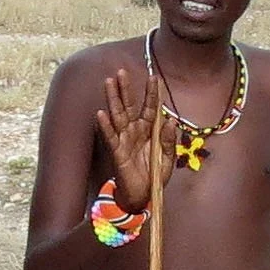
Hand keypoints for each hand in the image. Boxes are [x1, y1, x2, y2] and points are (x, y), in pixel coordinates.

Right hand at [93, 67, 178, 213]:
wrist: (144, 197)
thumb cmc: (155, 176)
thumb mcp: (167, 158)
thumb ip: (168, 140)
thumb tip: (169, 121)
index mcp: (149, 131)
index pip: (150, 107)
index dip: (151, 93)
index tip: (154, 77)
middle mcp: (135, 132)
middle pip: (129, 106)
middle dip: (126, 89)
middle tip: (121, 71)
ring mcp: (125, 140)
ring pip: (118, 116)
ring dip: (113, 99)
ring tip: (108, 83)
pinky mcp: (118, 153)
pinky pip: (111, 137)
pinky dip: (105, 126)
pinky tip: (100, 113)